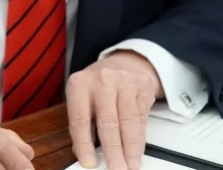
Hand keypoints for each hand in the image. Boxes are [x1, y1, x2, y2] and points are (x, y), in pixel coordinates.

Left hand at [67, 51, 163, 169]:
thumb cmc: (98, 86)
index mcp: (79, 84)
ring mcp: (124, 82)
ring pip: (128, 121)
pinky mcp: (143, 87)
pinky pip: (142, 118)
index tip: (89, 163)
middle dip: (113, 151)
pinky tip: (137, 152)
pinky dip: (140, 140)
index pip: (80, 119)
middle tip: (116, 169)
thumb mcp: (82, 99)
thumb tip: (84, 154)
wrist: (123, 63)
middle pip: (108, 122)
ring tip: (130, 166)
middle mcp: (102, 80)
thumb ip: (82, 124)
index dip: (84, 144)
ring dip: (130, 149)